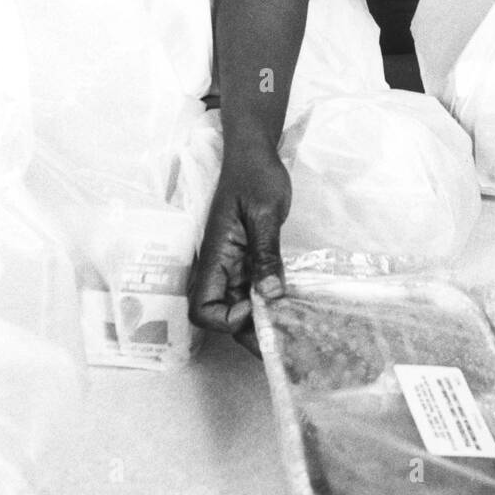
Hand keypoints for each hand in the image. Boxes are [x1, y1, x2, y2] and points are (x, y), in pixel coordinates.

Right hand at [188, 141, 290, 356]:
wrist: (255, 153)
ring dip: (261, 320)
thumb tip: (270, 295)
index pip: (202, 307)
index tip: (257, 307)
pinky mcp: (246, 259)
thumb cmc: (256, 176)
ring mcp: (232, 264)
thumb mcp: (265, 213)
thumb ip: (266, 254)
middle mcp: (219, 266)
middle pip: (221, 313)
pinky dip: (268, 302)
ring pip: (238, 306)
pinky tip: (291, 307)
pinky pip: (252, 290)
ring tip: (292, 330)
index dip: (226, 318)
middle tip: (284, 341)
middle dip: (248, 331)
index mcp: (214, 255)